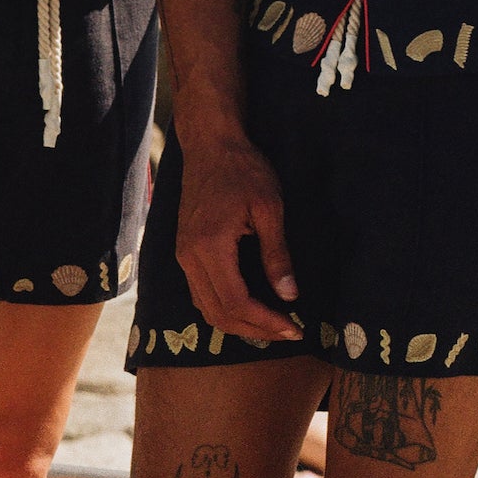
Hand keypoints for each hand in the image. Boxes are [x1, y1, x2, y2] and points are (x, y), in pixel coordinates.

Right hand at [175, 129, 302, 341]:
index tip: (294, 328)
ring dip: (238, 323)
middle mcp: (189, 257)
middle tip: (287, 332)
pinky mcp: (184, 251)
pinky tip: (248, 307)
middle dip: (254, 330)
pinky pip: (200, 293)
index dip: (266, 322)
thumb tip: (290, 295)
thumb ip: (277, 254)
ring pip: (205, 308)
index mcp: (210, 246)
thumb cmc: (243, 169)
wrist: (210, 145)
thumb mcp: (270, 207)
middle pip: (218, 313)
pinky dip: (223, 308)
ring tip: (271, 325)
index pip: (236, 302)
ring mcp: (183, 255)